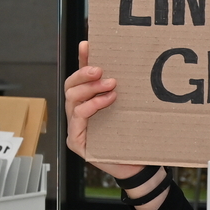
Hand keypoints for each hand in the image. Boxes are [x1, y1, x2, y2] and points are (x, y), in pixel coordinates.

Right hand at [66, 41, 160, 206]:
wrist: (139, 166)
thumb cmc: (133, 137)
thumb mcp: (128, 108)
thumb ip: (122, 90)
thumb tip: (129, 64)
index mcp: (88, 102)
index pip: (81, 77)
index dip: (82, 59)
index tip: (87, 44)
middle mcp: (78, 113)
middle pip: (71, 86)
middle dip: (84, 74)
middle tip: (101, 69)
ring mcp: (75, 128)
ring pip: (72, 99)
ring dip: (90, 89)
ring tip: (111, 85)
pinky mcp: (77, 142)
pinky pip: (77, 118)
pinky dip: (89, 106)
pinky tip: (104, 101)